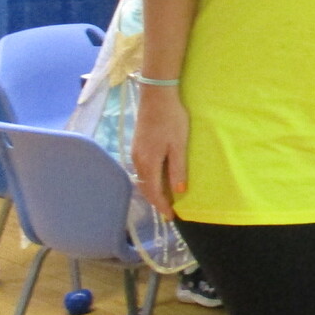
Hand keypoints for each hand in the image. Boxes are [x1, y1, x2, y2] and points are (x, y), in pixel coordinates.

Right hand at [131, 86, 188, 218]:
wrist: (156, 97)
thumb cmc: (171, 120)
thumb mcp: (179, 145)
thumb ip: (178, 168)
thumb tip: (179, 191)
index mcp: (148, 163)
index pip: (154, 192)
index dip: (162, 205)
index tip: (170, 217)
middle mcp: (138, 161)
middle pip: (145, 188)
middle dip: (156, 201)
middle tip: (168, 211)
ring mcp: (135, 153)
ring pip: (141, 179)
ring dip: (151, 191)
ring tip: (164, 198)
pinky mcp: (137, 146)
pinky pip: (141, 170)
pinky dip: (148, 180)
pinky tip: (157, 179)